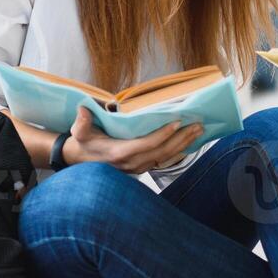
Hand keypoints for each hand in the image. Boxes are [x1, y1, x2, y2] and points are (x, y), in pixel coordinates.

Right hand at [66, 106, 203, 173]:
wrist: (81, 161)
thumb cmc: (83, 142)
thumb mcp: (79, 132)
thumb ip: (80, 123)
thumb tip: (83, 110)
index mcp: (120, 152)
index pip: (147, 144)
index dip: (163, 134)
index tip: (177, 122)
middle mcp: (132, 163)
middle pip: (162, 151)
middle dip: (182, 138)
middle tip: (198, 125)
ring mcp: (138, 168)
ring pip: (166, 157)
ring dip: (183, 144)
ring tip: (198, 131)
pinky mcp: (142, 168)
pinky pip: (163, 160)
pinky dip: (177, 150)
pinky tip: (189, 141)